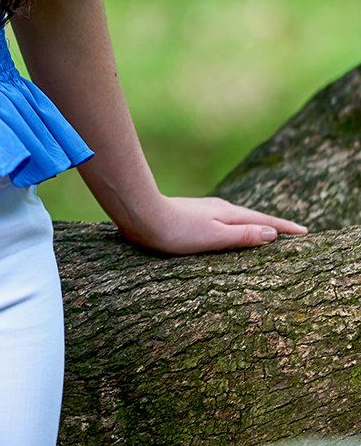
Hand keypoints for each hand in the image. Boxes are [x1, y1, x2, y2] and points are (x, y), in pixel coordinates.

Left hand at [119, 194, 309, 255]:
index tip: (305, 232)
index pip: (264, 222)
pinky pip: (222, 220)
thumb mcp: (213, 237)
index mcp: (228, 214)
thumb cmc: (175, 231)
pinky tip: (226, 230)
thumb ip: (242, 235)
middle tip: (293, 231)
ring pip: (237, 217)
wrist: (140, 215)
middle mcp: (219, 208)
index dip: (284, 228)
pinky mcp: (191, 215)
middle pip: (253, 217)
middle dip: (273, 225)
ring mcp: (204, 210)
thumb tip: (272, 233)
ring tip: (265, 231)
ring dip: (254, 224)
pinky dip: (235, 225)